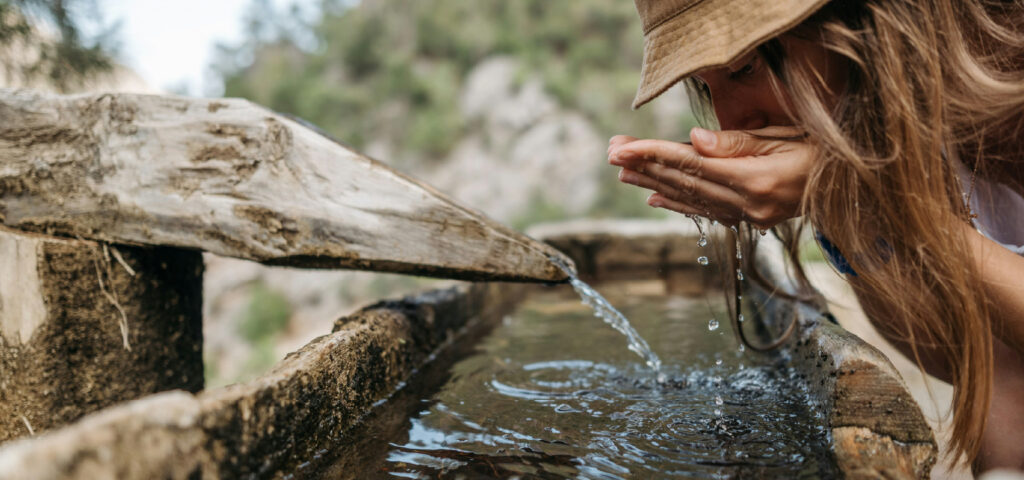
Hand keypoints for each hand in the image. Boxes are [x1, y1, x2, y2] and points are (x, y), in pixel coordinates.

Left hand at [607, 126, 814, 227]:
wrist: (857, 186)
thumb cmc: (824, 151)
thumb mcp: (787, 137)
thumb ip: (738, 143)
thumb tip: (694, 141)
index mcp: (756, 181)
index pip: (693, 164)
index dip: (654, 154)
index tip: (623, 148)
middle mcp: (748, 204)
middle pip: (685, 182)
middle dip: (644, 167)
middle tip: (611, 154)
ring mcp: (750, 216)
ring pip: (691, 198)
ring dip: (653, 184)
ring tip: (623, 173)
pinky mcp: (752, 220)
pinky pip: (707, 211)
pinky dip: (678, 203)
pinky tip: (654, 197)